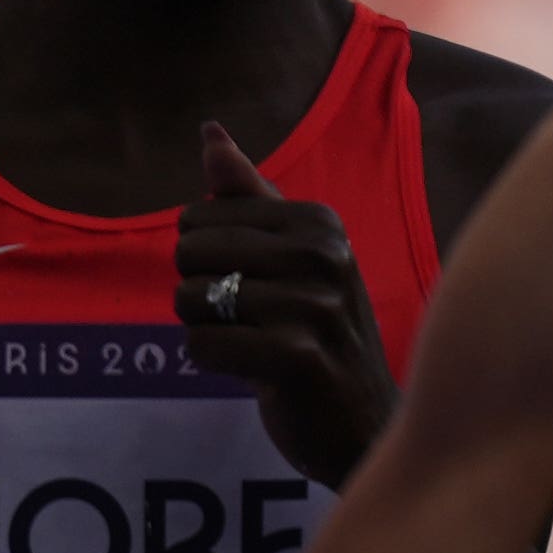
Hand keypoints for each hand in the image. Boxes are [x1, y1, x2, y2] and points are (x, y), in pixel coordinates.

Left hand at [181, 125, 395, 486]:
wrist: (362, 421)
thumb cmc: (316, 332)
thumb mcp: (291, 255)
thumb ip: (247, 194)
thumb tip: (209, 131)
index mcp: (319, 222)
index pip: (199, 216)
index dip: (204, 258)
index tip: (254, 284)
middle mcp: (323, 254)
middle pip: (189, 253)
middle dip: (200, 292)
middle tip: (250, 319)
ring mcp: (314, 305)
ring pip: (190, 300)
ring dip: (207, 329)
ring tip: (255, 342)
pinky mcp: (296, 357)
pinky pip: (200, 345)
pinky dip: (212, 361)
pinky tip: (253, 370)